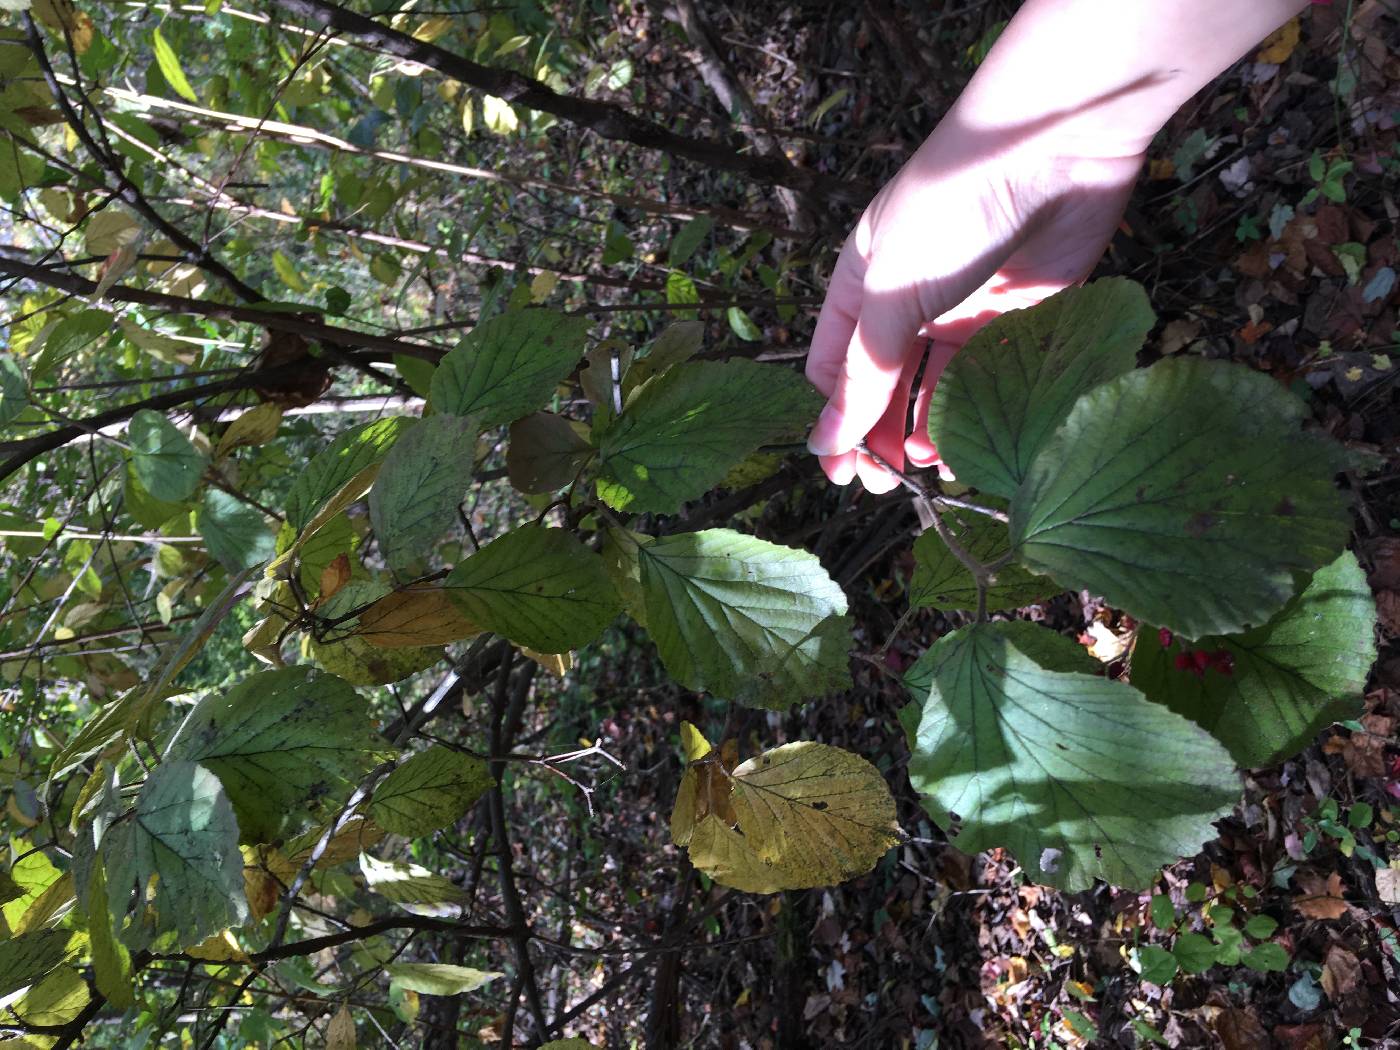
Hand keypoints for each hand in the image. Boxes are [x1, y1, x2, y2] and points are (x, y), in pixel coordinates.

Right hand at [804, 118, 1142, 492]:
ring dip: (923, 434)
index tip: (839, 471)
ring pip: (934, 392)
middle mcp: (908, 303)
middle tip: (881, 486)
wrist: (1052, 151)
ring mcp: (963, 314)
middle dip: (876, 437)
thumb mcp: (890, 294)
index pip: (834, 369)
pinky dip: (973, 420)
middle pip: (883, 386)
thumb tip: (824, 441)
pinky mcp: (1018, 323)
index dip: (833, 420)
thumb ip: (864, 372)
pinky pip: (987, 385)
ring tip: (920, 472)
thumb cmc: (950, 208)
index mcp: (860, 286)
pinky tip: (962, 450)